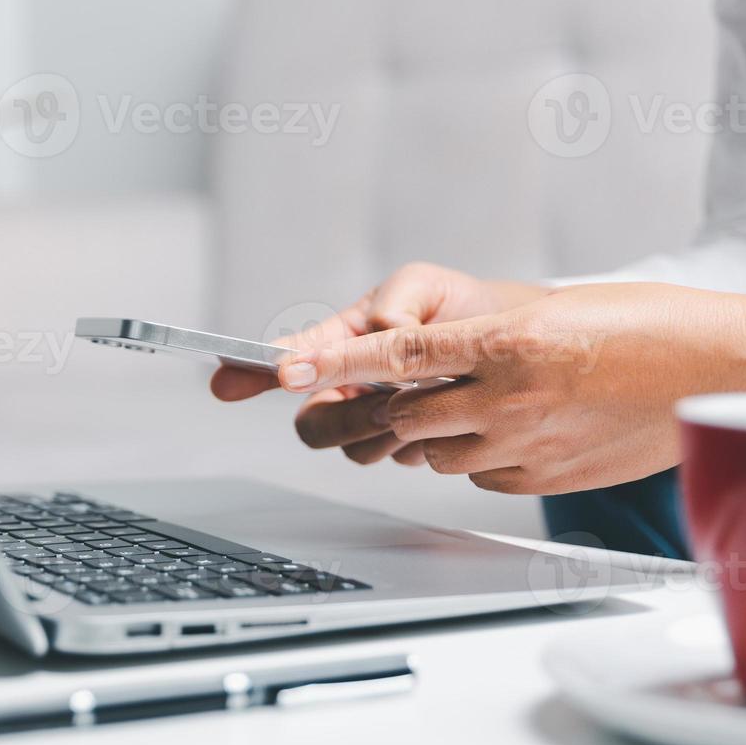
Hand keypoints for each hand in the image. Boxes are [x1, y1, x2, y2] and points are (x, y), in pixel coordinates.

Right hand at [211, 262, 546, 465]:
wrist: (519, 345)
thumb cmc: (462, 309)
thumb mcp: (424, 286)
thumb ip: (394, 306)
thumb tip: (380, 335)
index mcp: (342, 342)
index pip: (289, 359)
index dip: (252, 370)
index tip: (226, 377)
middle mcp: (349, 387)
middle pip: (312, 424)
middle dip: (343, 416)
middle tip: (382, 399)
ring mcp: (376, 420)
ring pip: (351, 448)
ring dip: (385, 428)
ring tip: (426, 399)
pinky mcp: (408, 446)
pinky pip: (394, 458)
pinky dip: (417, 439)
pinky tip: (445, 414)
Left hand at [279, 283, 745, 493]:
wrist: (717, 369)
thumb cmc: (638, 328)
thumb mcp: (545, 313)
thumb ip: (471, 343)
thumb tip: (408, 365)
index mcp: (505, 342)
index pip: (396, 353)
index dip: (333, 363)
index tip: (283, 371)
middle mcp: (509, 397)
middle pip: (398, 416)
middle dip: (368, 412)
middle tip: (351, 403)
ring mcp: (526, 444)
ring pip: (431, 452)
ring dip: (421, 434)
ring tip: (453, 407)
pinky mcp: (544, 478)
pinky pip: (476, 475)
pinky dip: (470, 458)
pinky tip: (501, 433)